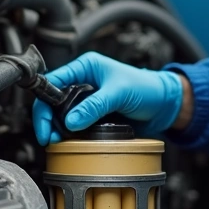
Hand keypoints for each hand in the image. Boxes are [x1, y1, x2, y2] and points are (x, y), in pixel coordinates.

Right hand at [32, 52, 182, 145]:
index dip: (45, 103)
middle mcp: (83, 81)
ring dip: (58, 127)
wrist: (164, 105)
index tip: (44, 123)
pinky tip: (68, 141)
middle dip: (48, 119)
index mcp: (86, 66)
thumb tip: (71, 121)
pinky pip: (76, 123)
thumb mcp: (119, 93)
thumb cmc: (146, 88)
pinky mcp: (94, 113)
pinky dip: (70, 133)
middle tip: (49, 137)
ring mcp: (88, 98)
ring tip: (57, 141)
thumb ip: (94, 106)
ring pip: (62, 113)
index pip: (54, 81)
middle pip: (54, 100)